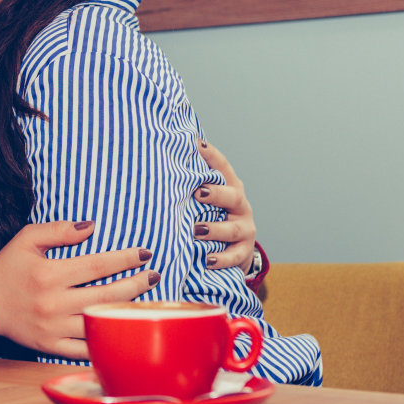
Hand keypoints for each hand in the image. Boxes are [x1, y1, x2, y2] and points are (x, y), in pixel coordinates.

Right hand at [0, 221, 153, 359]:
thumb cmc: (9, 267)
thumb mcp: (27, 238)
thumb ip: (59, 230)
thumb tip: (92, 226)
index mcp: (49, 274)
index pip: (97, 265)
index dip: (125, 259)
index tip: (144, 253)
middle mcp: (53, 302)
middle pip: (106, 294)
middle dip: (136, 284)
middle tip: (154, 275)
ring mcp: (53, 327)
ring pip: (99, 321)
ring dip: (127, 312)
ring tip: (146, 302)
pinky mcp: (50, 345)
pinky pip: (84, 348)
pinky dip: (105, 340)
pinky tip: (122, 330)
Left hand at [193, 139, 255, 272]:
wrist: (234, 250)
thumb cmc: (210, 216)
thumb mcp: (205, 199)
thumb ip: (191, 183)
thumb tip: (160, 158)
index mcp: (229, 187)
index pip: (222, 167)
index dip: (211, 155)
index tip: (196, 143)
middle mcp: (240, 205)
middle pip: (232, 195)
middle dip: (216, 194)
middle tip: (198, 193)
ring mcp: (244, 228)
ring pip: (233, 228)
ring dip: (215, 230)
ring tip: (197, 231)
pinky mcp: (244, 251)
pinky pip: (235, 256)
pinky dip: (222, 259)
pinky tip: (208, 260)